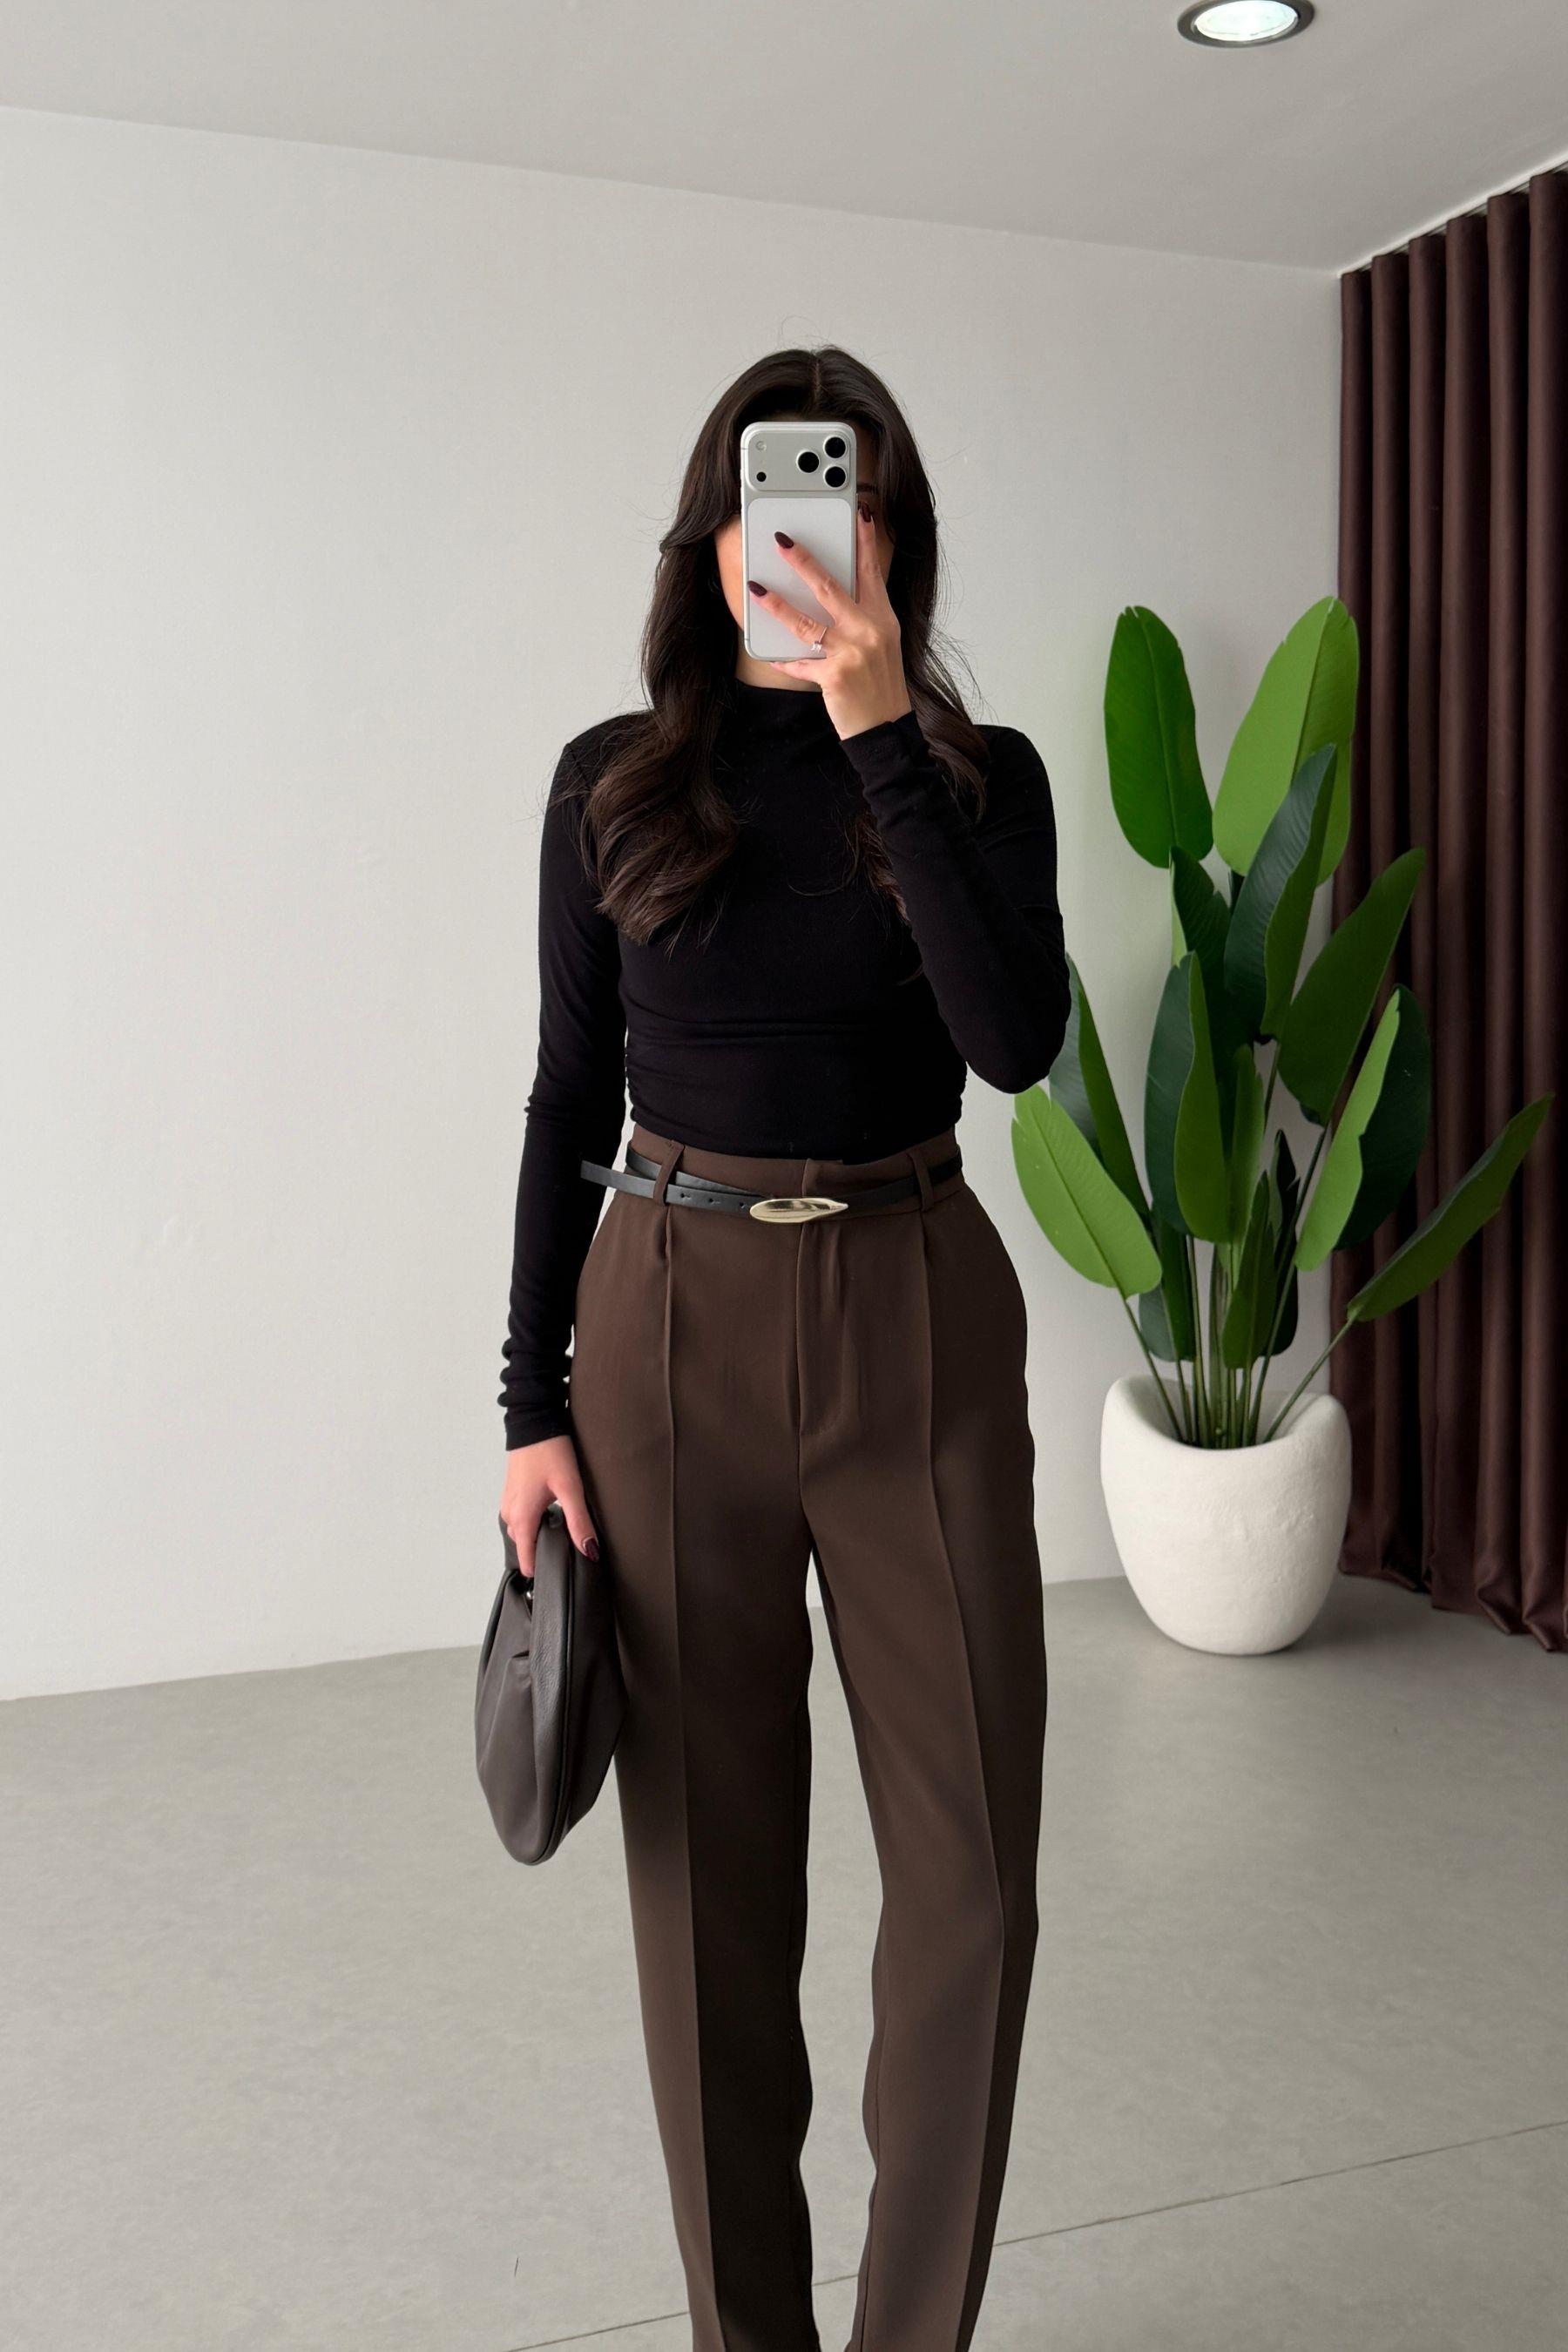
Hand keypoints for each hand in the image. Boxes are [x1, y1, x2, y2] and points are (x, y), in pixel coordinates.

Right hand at [501, 1433, 598, 1576]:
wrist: (534, 1422)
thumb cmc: (550, 1451)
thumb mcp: (570, 1488)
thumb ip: (579, 1522)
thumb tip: (589, 1551)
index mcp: (522, 1516)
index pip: (526, 1557)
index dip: (541, 1569)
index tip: (555, 1576)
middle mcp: (510, 1512)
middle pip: (523, 1545)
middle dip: (540, 1551)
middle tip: (564, 1551)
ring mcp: (508, 1501)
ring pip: (520, 1530)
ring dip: (535, 1534)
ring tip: (559, 1532)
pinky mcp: (511, 1491)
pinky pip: (518, 1516)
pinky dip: (531, 1520)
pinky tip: (550, 1511)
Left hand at [748, 503, 913, 740]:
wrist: (887, 728)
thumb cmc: (881, 686)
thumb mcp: (882, 645)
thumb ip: (861, 619)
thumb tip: (829, 596)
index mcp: (882, 619)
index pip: (871, 573)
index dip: (865, 541)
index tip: (860, 514)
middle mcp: (868, 631)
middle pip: (830, 588)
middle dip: (803, 561)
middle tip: (782, 541)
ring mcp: (851, 653)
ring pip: (806, 622)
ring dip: (777, 604)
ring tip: (756, 589)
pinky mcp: (834, 676)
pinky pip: (801, 663)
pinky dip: (786, 660)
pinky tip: (775, 656)